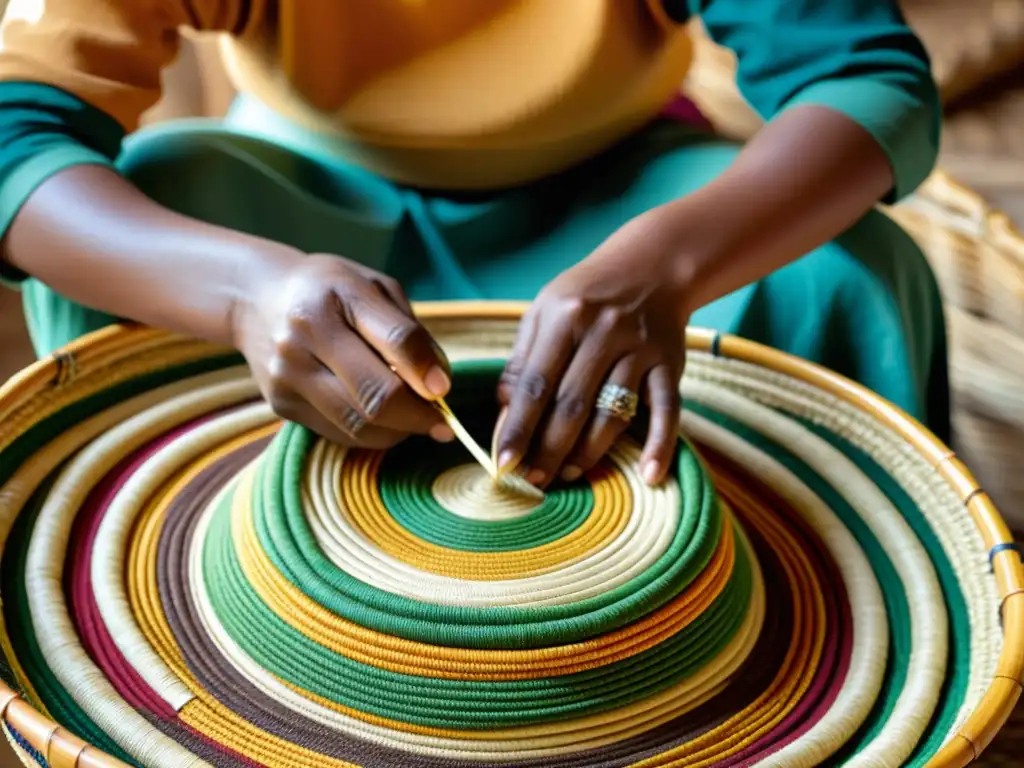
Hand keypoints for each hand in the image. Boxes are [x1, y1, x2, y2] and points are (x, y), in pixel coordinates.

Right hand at [233, 252, 453, 448]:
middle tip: (440, 421)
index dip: (426, 371)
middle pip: (376, 395)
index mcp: (337, 295)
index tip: (444, 390)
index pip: (396, 340)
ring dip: (398, 431)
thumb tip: (440, 385)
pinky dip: (371, 435)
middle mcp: (305, 335)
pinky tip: (383, 421)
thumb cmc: (331, 291)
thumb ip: (409, 331)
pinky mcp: (281, 404)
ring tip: (414, 421)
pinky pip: (339, 434)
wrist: (256, 298)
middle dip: (418, 415)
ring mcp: (289, 374)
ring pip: (359, 425)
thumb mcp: (374, 289)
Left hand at [495, 211, 690, 486]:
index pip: (535, 384)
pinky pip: (668, 410)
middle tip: (533, 480)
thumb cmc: (586, 296)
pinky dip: (660, 444)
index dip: (518, 427)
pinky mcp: (670, 364)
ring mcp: (641, 348)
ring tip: (568, 474)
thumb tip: (504, 413)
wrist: (652, 266)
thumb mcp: (544, 312)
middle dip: (549, 449)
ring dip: (589, 452)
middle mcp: (604, 331)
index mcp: (565, 317)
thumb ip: (522, 360)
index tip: (504, 462)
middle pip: (572, 405)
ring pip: (612, 412)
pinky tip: (649, 475)